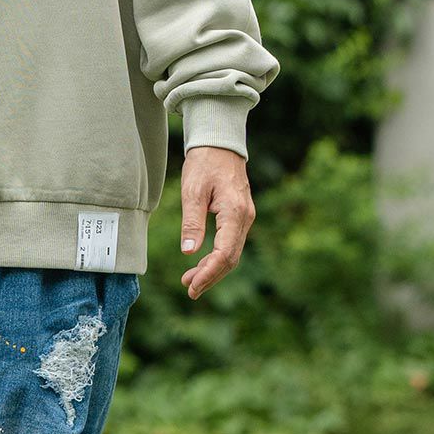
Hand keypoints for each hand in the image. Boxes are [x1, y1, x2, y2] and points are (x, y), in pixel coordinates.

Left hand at [180, 146, 254, 298]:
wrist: (220, 143)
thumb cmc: (204, 163)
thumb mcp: (192, 191)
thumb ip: (192, 222)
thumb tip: (188, 251)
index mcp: (235, 212)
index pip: (224, 253)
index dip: (208, 273)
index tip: (191, 285)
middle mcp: (245, 218)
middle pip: (231, 258)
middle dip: (210, 276)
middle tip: (189, 290)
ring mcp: (245, 217)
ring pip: (232, 253)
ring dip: (213, 269)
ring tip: (190, 280)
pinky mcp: (240, 216)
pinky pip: (231, 243)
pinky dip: (217, 257)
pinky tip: (201, 263)